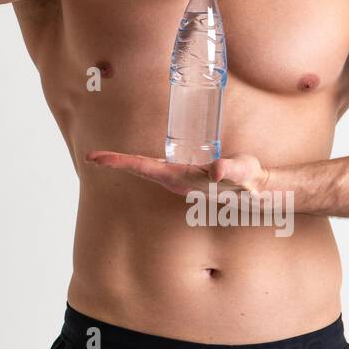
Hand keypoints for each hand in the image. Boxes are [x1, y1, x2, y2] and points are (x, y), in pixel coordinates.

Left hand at [85, 150, 270, 198]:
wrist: (255, 192)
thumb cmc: (246, 180)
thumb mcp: (242, 172)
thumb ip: (232, 170)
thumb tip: (217, 170)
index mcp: (180, 178)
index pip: (144, 167)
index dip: (121, 162)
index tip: (97, 159)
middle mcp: (175, 180)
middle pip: (139, 168)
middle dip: (116, 163)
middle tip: (92, 157)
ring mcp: (178, 179)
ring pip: (146, 168)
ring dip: (126, 163)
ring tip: (104, 158)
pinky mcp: (184, 174)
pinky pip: (156, 166)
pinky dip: (140, 162)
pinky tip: (133, 160)